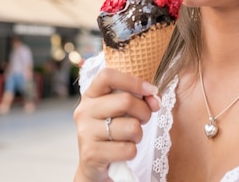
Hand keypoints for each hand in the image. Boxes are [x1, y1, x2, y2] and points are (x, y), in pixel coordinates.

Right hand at [73, 67, 160, 181]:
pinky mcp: (91, 153)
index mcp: (91, 95)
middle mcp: (84, 110)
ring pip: (131, 127)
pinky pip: (128, 149)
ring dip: (138, 135)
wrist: (95, 163)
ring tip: (129, 138)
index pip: (107, 76)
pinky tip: (122, 152)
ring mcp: (86, 132)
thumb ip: (139, 99)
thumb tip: (155, 99)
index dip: (133, 81)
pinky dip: (132, 152)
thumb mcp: (122, 111)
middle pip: (126, 101)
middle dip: (144, 112)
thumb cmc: (113, 131)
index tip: (151, 90)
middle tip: (143, 119)